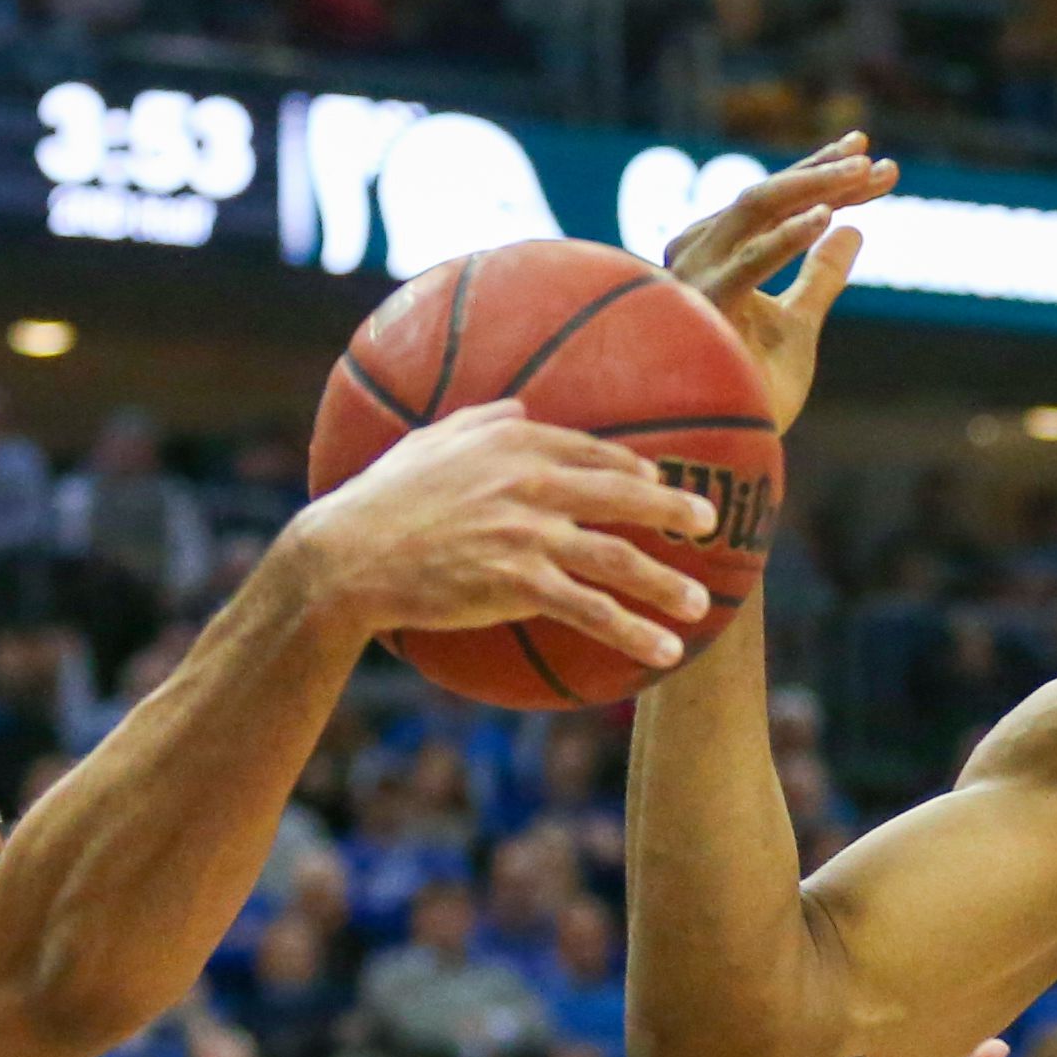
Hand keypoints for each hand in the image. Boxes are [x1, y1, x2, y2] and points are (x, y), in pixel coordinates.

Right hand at [289, 402, 716, 669]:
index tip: (660, 484)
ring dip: (665, 584)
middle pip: (622, 496)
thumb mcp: (427, 442)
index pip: (591, 452)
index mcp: (512, 441)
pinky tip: (665, 651)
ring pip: (617, 558)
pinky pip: (591, 609)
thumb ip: (479, 420)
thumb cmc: (379, 499)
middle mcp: (530, 481)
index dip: (632, 471)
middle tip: (710, 525)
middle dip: (674, 512)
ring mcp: (529, 533)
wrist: (346, 555)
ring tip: (698, 605)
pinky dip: (633, 630)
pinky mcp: (520, 582)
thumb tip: (519, 406)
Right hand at [665, 136, 893, 428]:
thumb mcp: (798, 323)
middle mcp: (695, 253)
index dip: (821, 173)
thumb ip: (821, 276)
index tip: (873, 156)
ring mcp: (693, 277)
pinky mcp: (700, 308)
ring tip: (864, 174)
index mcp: (714, 253)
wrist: (717, 451)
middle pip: (766, 193)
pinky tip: (829, 218)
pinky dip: (787, 238)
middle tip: (876, 157)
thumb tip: (854, 229)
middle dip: (825, 172)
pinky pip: (747, 264)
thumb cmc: (747, 389)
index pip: (773, 200)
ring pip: (755, 209)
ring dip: (814, 188)